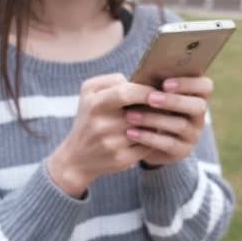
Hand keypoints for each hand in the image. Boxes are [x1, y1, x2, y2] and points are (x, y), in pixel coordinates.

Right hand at [47, 74, 155, 197]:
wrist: (77, 158)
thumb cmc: (88, 118)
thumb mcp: (88, 93)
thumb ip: (110, 80)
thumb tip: (134, 80)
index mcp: (95, 105)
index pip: (125, 93)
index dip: (145, 91)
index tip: (157, 91)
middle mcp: (102, 126)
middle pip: (140, 113)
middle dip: (155, 108)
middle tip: (165, 104)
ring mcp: (112, 144)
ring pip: (147, 130)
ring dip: (157, 123)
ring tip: (161, 118)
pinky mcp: (121, 160)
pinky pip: (148, 145)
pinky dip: (153, 139)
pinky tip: (152, 134)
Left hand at [124, 76, 212, 166]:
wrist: (146, 139)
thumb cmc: (148, 107)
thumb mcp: (153, 94)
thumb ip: (154, 83)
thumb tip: (142, 75)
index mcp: (196, 95)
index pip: (205, 86)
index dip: (189, 83)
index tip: (165, 83)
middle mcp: (199, 115)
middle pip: (198, 106)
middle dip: (173, 101)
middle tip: (150, 98)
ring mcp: (193, 134)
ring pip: (180, 125)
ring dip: (154, 119)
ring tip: (131, 115)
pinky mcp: (182, 151)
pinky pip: (168, 144)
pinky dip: (148, 137)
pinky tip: (131, 132)